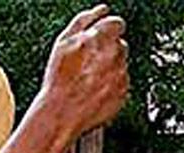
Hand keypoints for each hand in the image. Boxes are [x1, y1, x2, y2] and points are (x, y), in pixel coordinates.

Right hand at [40, 6, 130, 134]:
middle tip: (88, 65)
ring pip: (120, 64)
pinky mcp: (124, 91)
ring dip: (109, 68)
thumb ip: (85, 20)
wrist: (62, 112)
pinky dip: (112, 84)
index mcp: (101, 37)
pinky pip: (122, 82)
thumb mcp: (63, 41)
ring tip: (89, 79)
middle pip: (119, 45)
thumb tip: (102, 9)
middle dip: (107, 51)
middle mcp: (115, 54)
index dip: (107, 32)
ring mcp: (121, 73)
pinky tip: (95, 90)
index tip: (99, 40)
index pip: (117, 24)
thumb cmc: (59, 79)